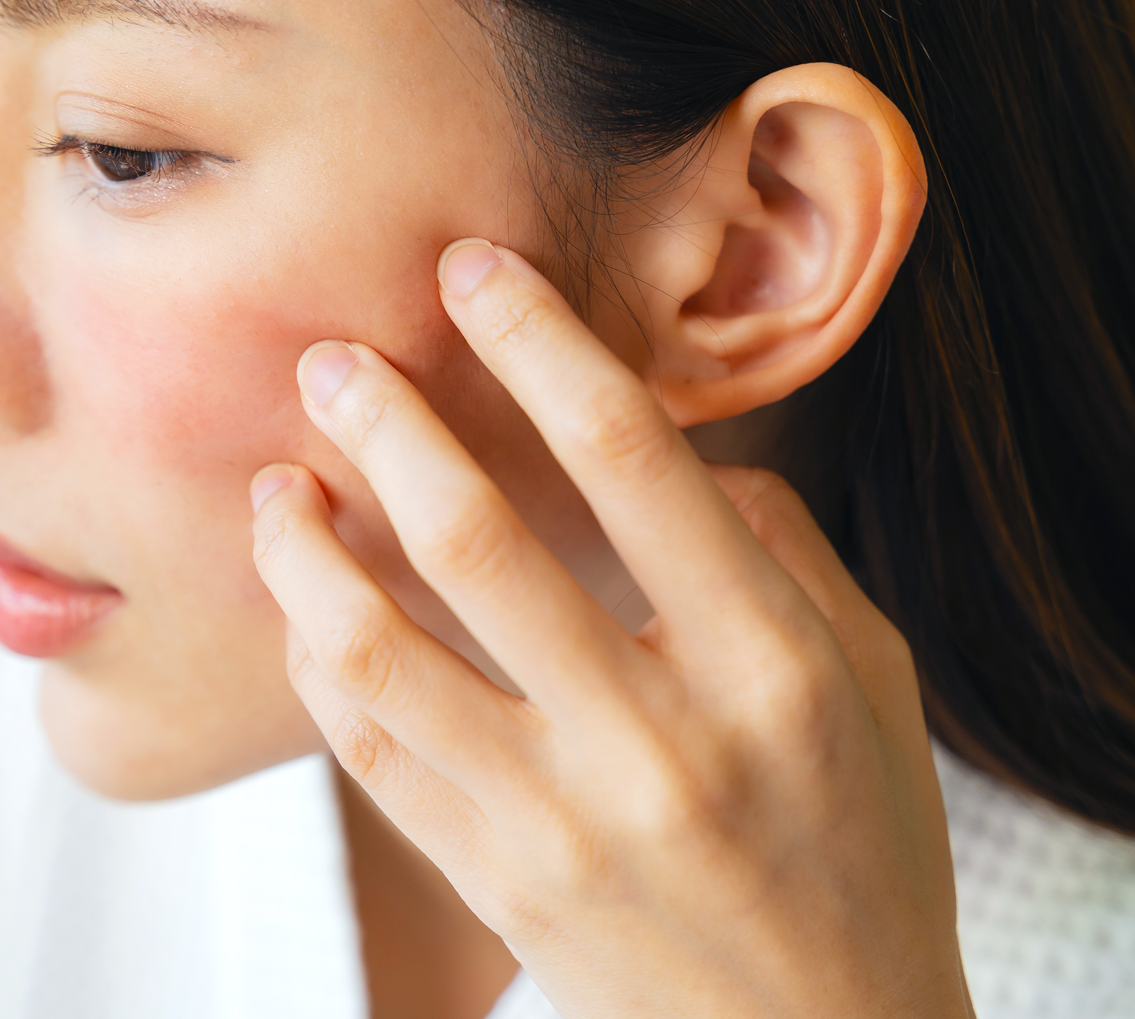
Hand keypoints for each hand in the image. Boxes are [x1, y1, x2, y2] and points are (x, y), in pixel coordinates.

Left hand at [249, 240, 970, 1017]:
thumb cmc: (856, 852)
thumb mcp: (877, 688)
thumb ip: (788, 558)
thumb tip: (688, 460)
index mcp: (767, 662)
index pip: (631, 458)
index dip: (539, 341)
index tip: (475, 271)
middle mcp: (655, 736)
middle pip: (478, 542)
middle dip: (387, 426)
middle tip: (334, 358)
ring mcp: (558, 820)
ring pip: (384, 652)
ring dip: (308, 550)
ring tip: (277, 483)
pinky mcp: (491, 883)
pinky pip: (370, 755)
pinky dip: (320, 665)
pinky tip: (302, 607)